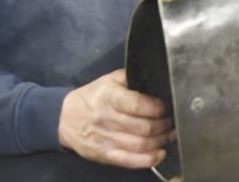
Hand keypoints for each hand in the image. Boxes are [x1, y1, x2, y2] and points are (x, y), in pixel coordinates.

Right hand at [58, 69, 174, 167]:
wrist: (65, 118)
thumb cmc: (93, 97)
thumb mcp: (109, 80)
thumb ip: (131, 78)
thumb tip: (156, 80)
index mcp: (109, 97)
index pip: (138, 105)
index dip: (157, 108)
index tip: (166, 107)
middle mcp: (106, 119)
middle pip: (144, 127)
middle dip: (164, 125)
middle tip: (172, 121)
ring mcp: (105, 139)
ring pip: (141, 144)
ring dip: (162, 140)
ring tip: (171, 134)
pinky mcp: (104, 155)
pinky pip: (131, 161)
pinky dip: (150, 159)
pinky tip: (161, 153)